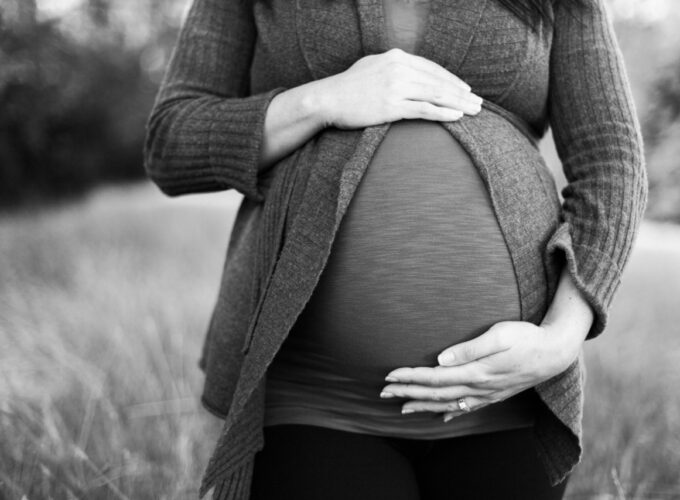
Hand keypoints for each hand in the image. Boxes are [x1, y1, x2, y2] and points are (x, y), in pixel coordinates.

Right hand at [315, 48, 482, 128]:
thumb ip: (393, 67)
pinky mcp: (391, 106)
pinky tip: (457, 117)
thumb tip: (409, 73)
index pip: (432, 68)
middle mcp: (399, 69)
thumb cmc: (348, 87)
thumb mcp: (372, 66)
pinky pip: (424, 109)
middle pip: (438, 81)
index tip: (466, 90)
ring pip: (436, 94)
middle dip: (462, 93)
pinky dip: (443, 113)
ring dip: (459, 104)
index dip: (452, 80)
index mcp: (396, 57)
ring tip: (474, 111)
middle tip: (479, 103)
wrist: (327, 99)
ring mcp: (396, 87)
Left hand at [379, 320, 583, 421]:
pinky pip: (466, 407)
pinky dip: (450, 412)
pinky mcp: (495, 394)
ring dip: (423, 405)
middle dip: (408, 392)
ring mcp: (487, 393)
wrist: (555, 352)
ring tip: (402, 408)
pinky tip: (441, 416)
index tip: (389, 376)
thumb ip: (470, 348)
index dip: (411, 377)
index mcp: (476, 371)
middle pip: (436, 393)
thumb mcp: (499, 335)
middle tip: (383, 392)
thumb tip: (441, 358)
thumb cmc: (526, 337)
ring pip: (448, 403)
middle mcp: (479, 387)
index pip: (435, 377)